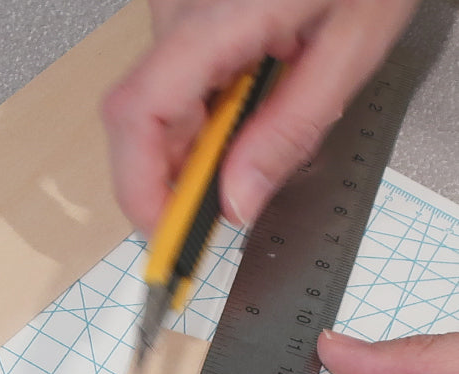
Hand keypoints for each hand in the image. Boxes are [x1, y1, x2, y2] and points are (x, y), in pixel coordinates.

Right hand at [103, 0, 417, 231]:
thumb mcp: (352, 48)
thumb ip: (291, 131)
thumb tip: (238, 201)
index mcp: (217, 19)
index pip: (136, 115)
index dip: (140, 187)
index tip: (167, 234)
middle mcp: (179, 11)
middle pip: (137, 118)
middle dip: (171, 177)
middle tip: (215, 213)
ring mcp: (175, 9)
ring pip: (152, 103)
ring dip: (191, 144)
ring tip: (252, 141)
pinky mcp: (183, 14)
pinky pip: (171, 79)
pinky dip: (199, 114)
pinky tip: (245, 108)